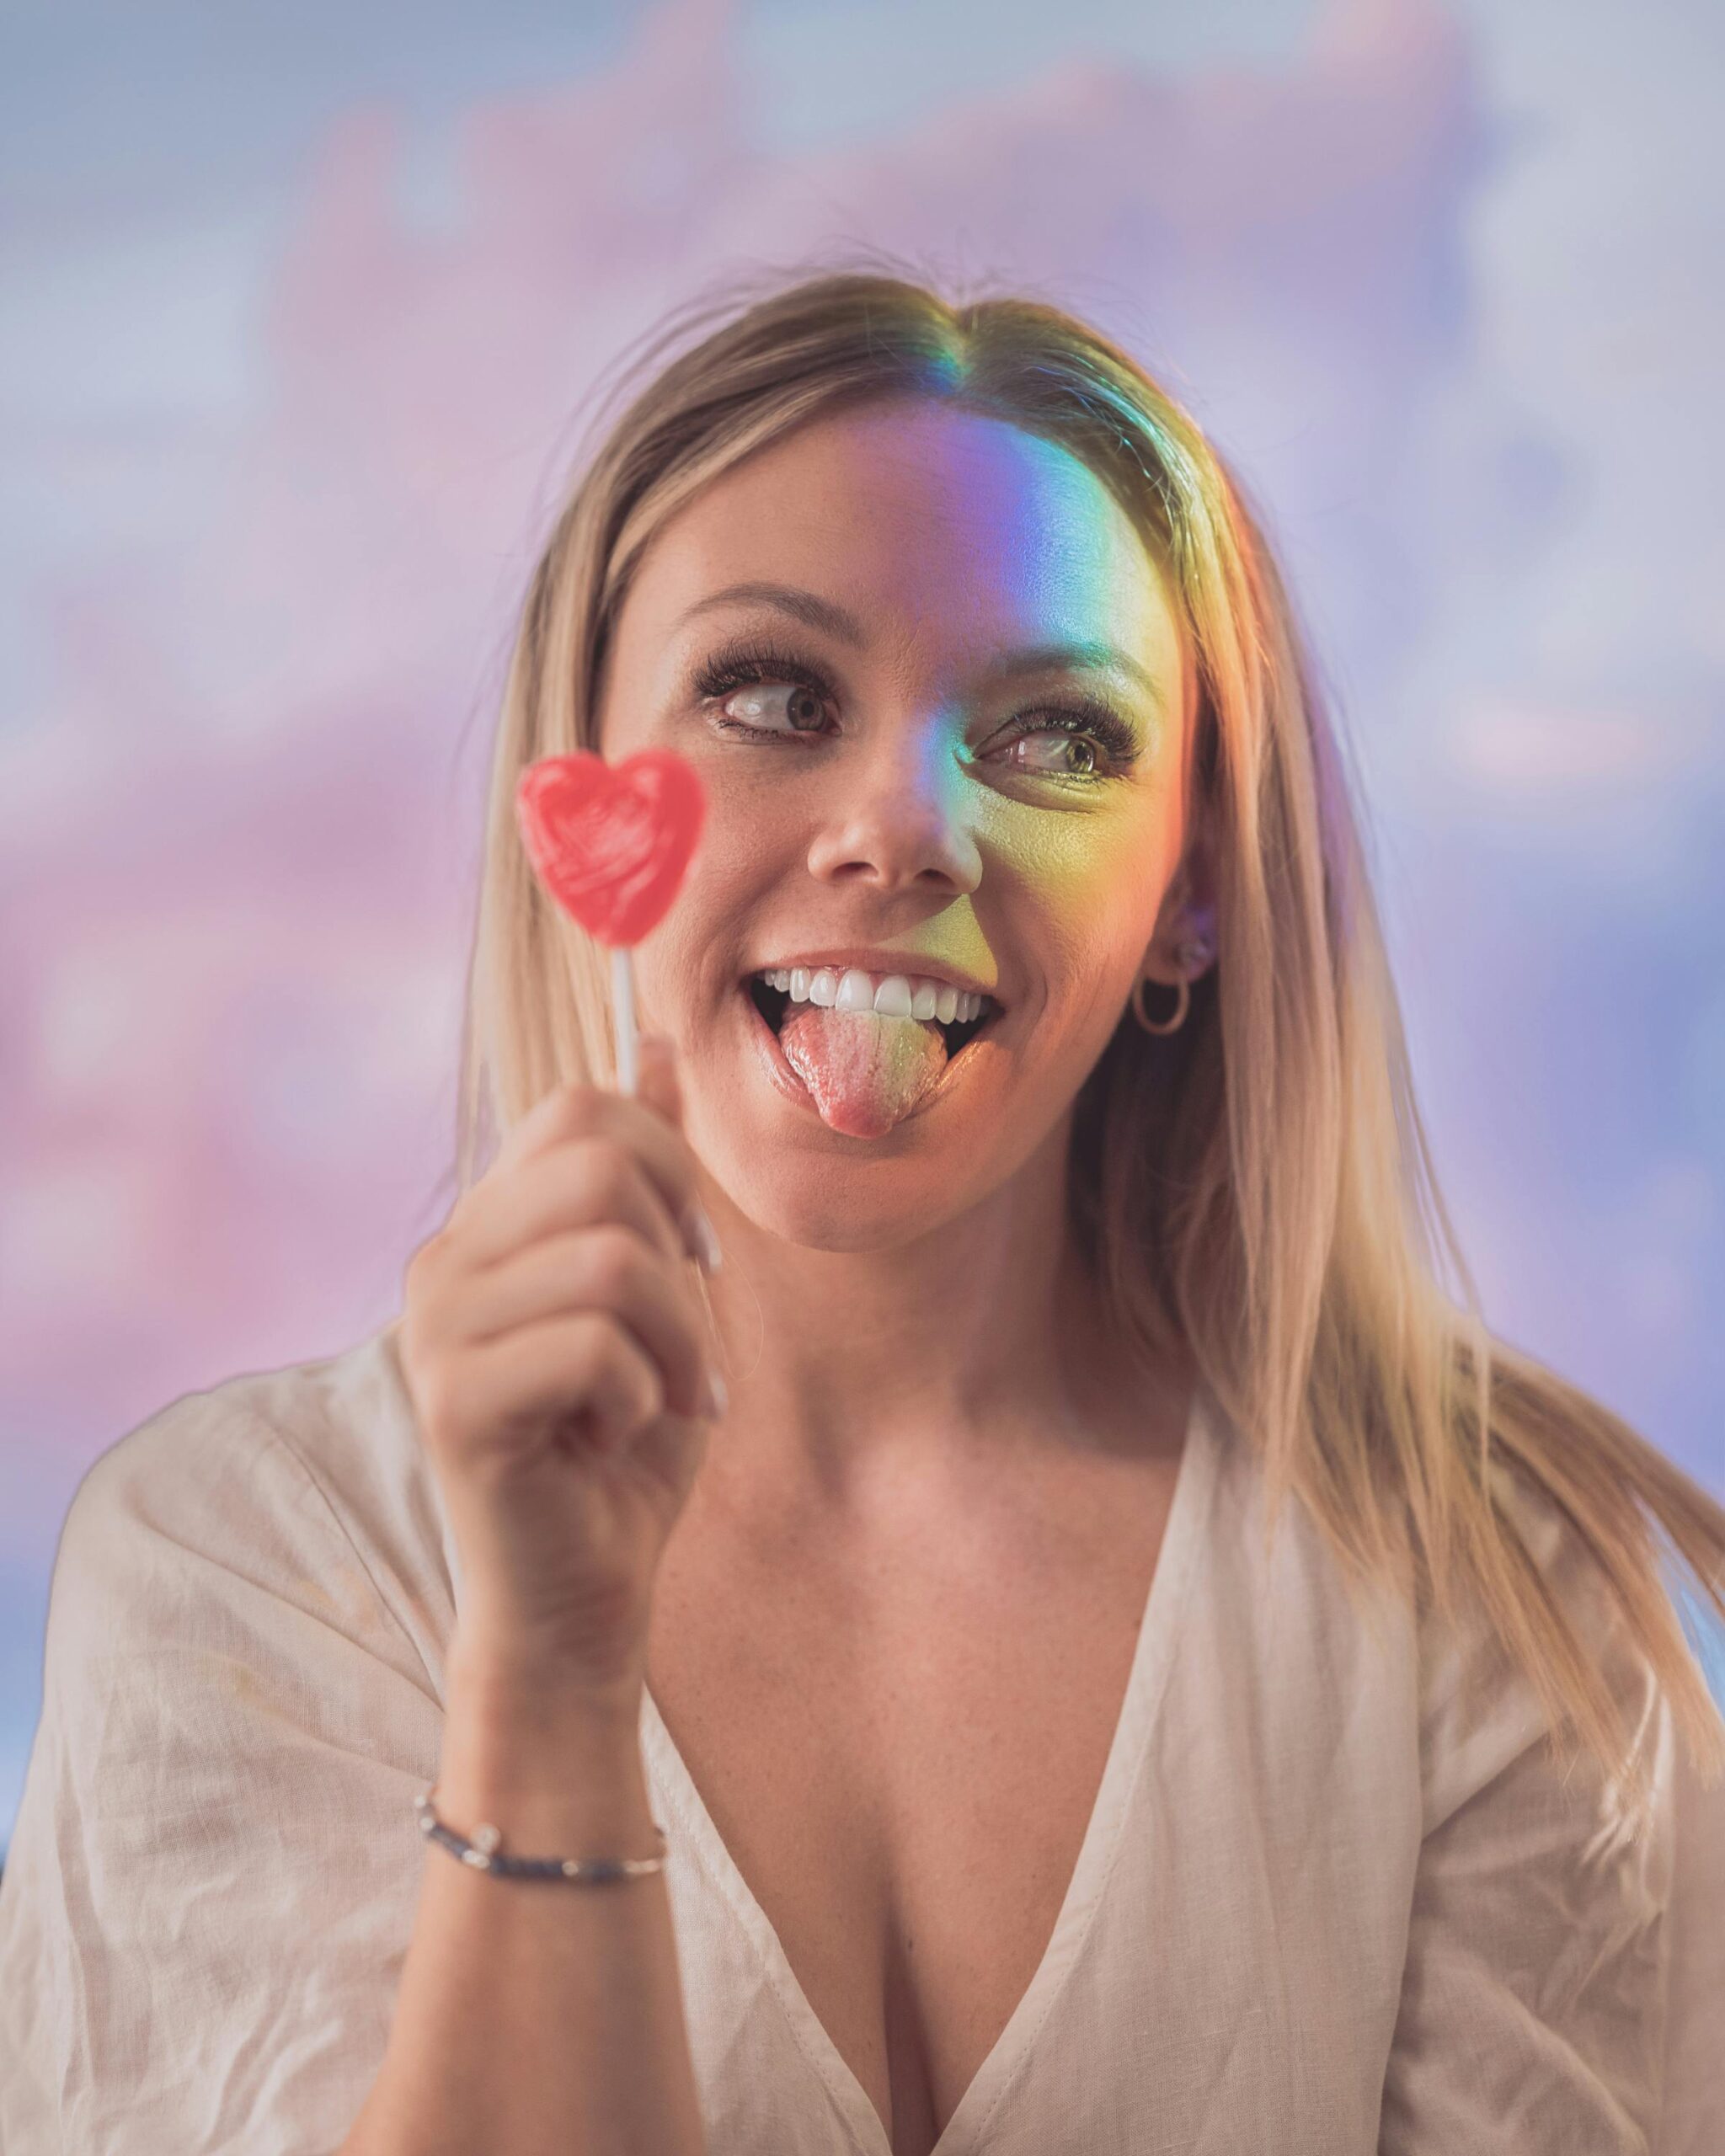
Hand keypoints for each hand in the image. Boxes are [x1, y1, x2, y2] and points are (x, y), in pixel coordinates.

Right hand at [397, 1036, 723, 1704]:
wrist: (582, 1599)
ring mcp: (436, 1328)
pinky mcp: (453, 1403)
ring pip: (611, 1256)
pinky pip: (593, 1344)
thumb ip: (647, 1179)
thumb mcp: (660, 1295)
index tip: (697, 1255)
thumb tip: (650, 1045)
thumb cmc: (624, 1452)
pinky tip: (615, 1440)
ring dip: (679, 1339)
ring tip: (665, 1399)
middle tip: (687, 1347)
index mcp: (492, 1224)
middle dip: (683, 1256)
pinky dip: (645, 1395)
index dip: (671, 1163)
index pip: (581, 1109)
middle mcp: (446, 1260)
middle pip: (602, 1164)